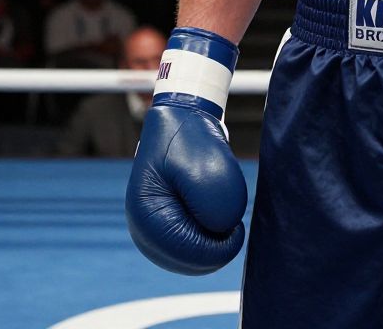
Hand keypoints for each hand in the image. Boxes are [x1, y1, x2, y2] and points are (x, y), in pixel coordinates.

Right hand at [125, 27, 247, 274]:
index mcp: (147, 216)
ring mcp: (152, 232)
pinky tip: (212, 210)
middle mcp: (143, 230)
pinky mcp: (164, 228)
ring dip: (214, 236)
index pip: (190, 254)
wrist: (181, 121)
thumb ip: (217, 200)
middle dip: (218, 242)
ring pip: (194, 257)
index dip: (222, 247)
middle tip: (232, 215)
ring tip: (218, 204)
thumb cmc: (192, 137)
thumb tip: (223, 228)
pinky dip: (209, 233)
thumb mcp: (209, 162)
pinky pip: (193, 247)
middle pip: (192, 261)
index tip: (239, 225)